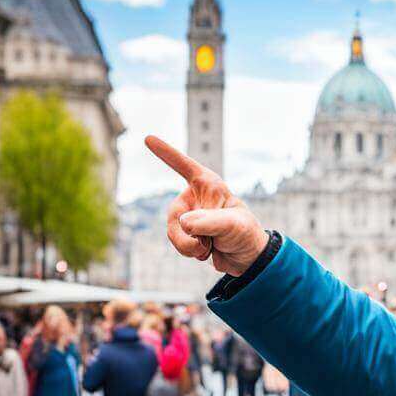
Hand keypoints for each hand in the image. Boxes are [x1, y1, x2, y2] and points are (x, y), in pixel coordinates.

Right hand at [144, 136, 268, 275]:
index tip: (148, 137)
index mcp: (208, 185)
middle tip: (205, 244)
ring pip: (174, 231)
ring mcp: (190, 216)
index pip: (184, 166)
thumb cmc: (245, 233)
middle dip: (186, 235)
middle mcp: (196, 198)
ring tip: (209, 248)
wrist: (247, 257)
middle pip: (175, 214)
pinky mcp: (188, 233)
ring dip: (189, 246)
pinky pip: (178, 243)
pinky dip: (190, 252)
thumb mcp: (232, 224)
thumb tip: (183, 222)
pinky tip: (207, 251)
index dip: (166, 152)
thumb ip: (208, 221)